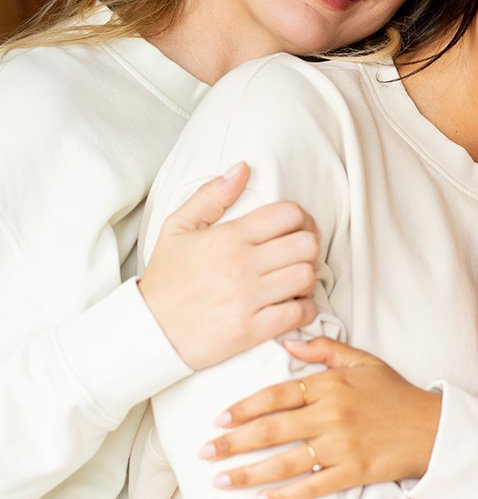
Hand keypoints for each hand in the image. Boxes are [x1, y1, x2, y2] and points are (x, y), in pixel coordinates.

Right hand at [138, 162, 318, 368]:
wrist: (148, 331)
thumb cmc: (166, 278)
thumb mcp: (178, 227)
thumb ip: (211, 195)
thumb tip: (243, 168)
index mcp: (229, 236)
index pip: (289, 214)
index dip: (302, 219)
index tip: (298, 228)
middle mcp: (241, 265)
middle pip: (306, 245)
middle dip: (309, 247)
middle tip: (299, 254)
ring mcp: (247, 299)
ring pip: (306, 277)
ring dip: (307, 278)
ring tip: (295, 280)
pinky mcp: (250, 330)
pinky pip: (298, 314)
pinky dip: (305, 309)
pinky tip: (294, 305)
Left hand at [199, 337, 441, 498]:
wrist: (431, 428)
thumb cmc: (394, 392)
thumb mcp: (362, 361)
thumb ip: (324, 349)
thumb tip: (287, 340)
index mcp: (330, 385)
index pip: (276, 395)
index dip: (244, 407)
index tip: (218, 419)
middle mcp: (331, 415)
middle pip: (272, 429)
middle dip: (233, 442)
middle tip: (204, 452)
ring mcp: (341, 447)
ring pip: (285, 461)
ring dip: (248, 472)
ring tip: (220, 480)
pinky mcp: (352, 473)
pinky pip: (311, 486)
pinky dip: (284, 495)